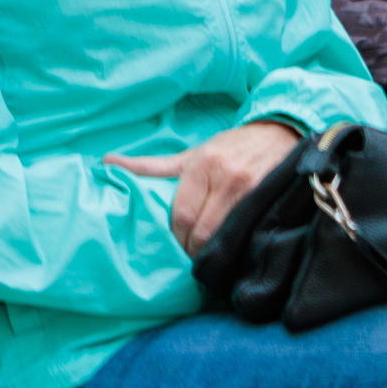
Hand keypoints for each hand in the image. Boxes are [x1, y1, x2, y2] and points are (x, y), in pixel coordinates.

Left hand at [105, 121, 300, 254]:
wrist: (279, 133)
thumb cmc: (229, 147)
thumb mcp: (192, 154)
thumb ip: (152, 166)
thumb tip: (107, 163)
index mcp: (203, 165)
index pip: (182, 215)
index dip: (177, 237)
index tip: (175, 245)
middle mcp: (228, 175)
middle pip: (203, 229)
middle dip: (194, 248)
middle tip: (191, 254)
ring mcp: (252, 187)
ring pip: (226, 233)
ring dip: (216, 248)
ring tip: (209, 252)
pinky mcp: (271, 195)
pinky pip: (249, 228)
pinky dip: (237, 240)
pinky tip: (233, 243)